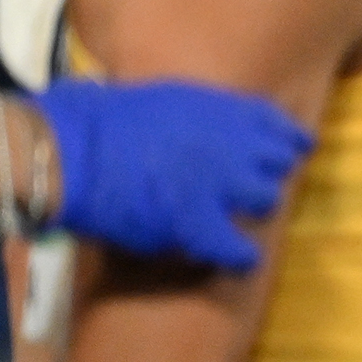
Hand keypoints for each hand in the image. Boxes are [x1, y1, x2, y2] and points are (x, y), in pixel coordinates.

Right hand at [33, 78, 311, 269]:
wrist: (66, 149)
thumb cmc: (93, 119)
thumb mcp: (158, 99)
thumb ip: (192, 114)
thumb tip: (198, 125)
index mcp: (217, 107)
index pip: (275, 122)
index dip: (287, 140)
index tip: (296, 148)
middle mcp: (229, 141)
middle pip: (277, 163)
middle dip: (266, 175)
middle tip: (249, 190)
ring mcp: (218, 181)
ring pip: (266, 200)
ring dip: (254, 210)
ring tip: (239, 220)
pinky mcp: (197, 220)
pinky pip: (238, 246)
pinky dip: (241, 256)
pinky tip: (241, 261)